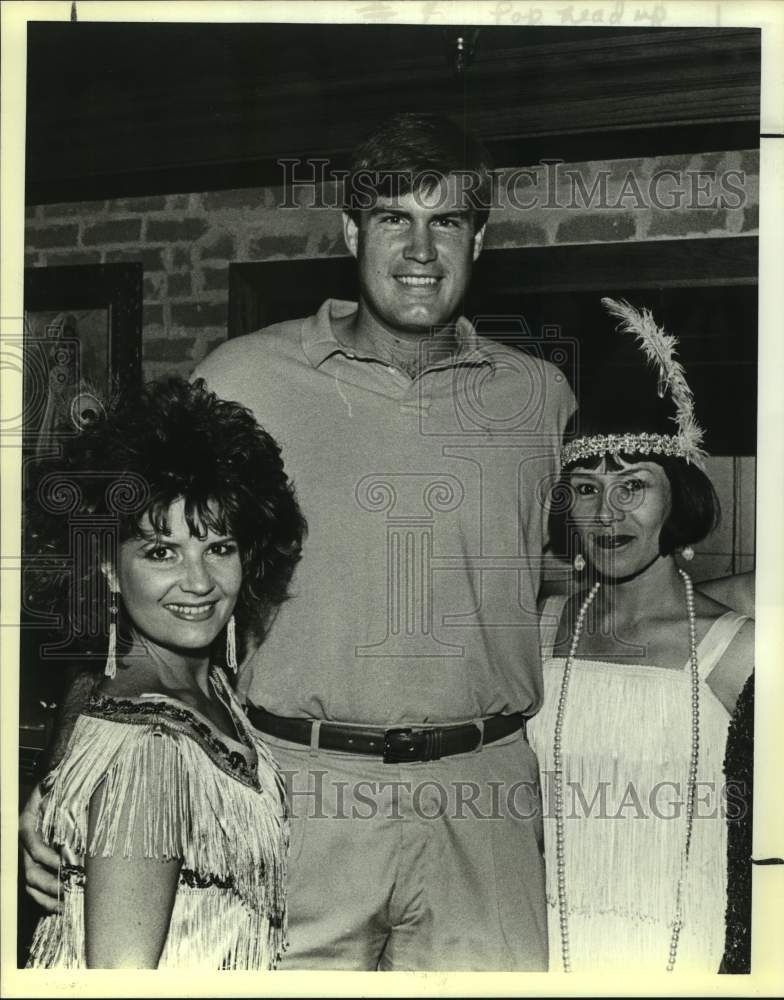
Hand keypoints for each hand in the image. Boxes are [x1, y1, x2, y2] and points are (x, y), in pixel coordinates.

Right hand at [20, 784, 60, 912]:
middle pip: (31, 873)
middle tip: (74, 888)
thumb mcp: (54, 786)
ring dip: (50, 897)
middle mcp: (25, 846)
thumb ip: (54, 787)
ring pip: (31, 885)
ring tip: (69, 902)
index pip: (35, 848)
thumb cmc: (56, 789)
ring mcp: (28, 859)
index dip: (51, 859)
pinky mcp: (35, 867)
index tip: (70, 865)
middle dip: (52, 884)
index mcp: (27, 825)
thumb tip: (54, 782)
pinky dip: (46, 901)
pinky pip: (34, 891)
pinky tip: (62, 907)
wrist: (54, 790)